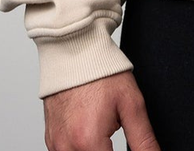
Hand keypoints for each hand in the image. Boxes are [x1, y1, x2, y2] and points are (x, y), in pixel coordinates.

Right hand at [43, 70, 160, 150]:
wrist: (75, 52)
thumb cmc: (102, 74)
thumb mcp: (132, 105)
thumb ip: (143, 140)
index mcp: (88, 141)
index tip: (134, 147)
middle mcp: (66, 148)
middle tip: (115, 129)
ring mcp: (55, 145)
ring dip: (96, 150)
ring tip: (104, 131)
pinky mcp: (51, 140)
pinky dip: (81, 148)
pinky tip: (92, 133)